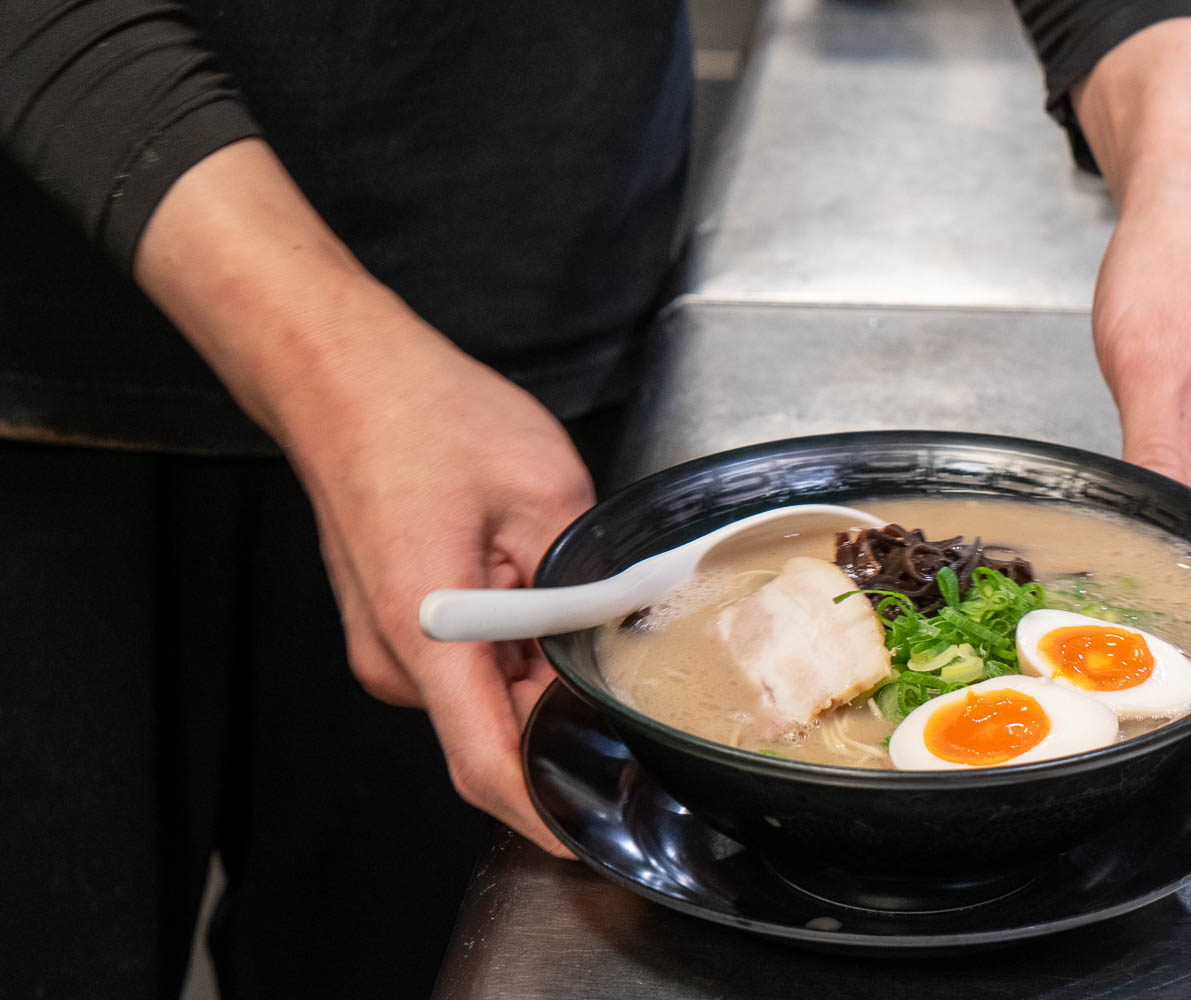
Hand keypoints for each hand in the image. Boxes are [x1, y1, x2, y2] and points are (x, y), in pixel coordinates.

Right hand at [135, 139, 592, 853]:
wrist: (341, 376)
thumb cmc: (423, 416)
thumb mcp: (545, 489)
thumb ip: (584, 579)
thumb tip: (617, 631)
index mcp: (428, 632)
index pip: (488, 764)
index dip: (545, 813)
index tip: (595, 835)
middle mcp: (396, 659)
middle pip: (495, 730)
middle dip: (563, 713)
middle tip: (626, 674)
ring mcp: (386, 647)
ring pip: (482, 695)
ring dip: (536, 672)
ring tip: (572, 602)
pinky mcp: (390, 627)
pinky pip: (461, 666)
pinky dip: (508, 650)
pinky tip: (533, 593)